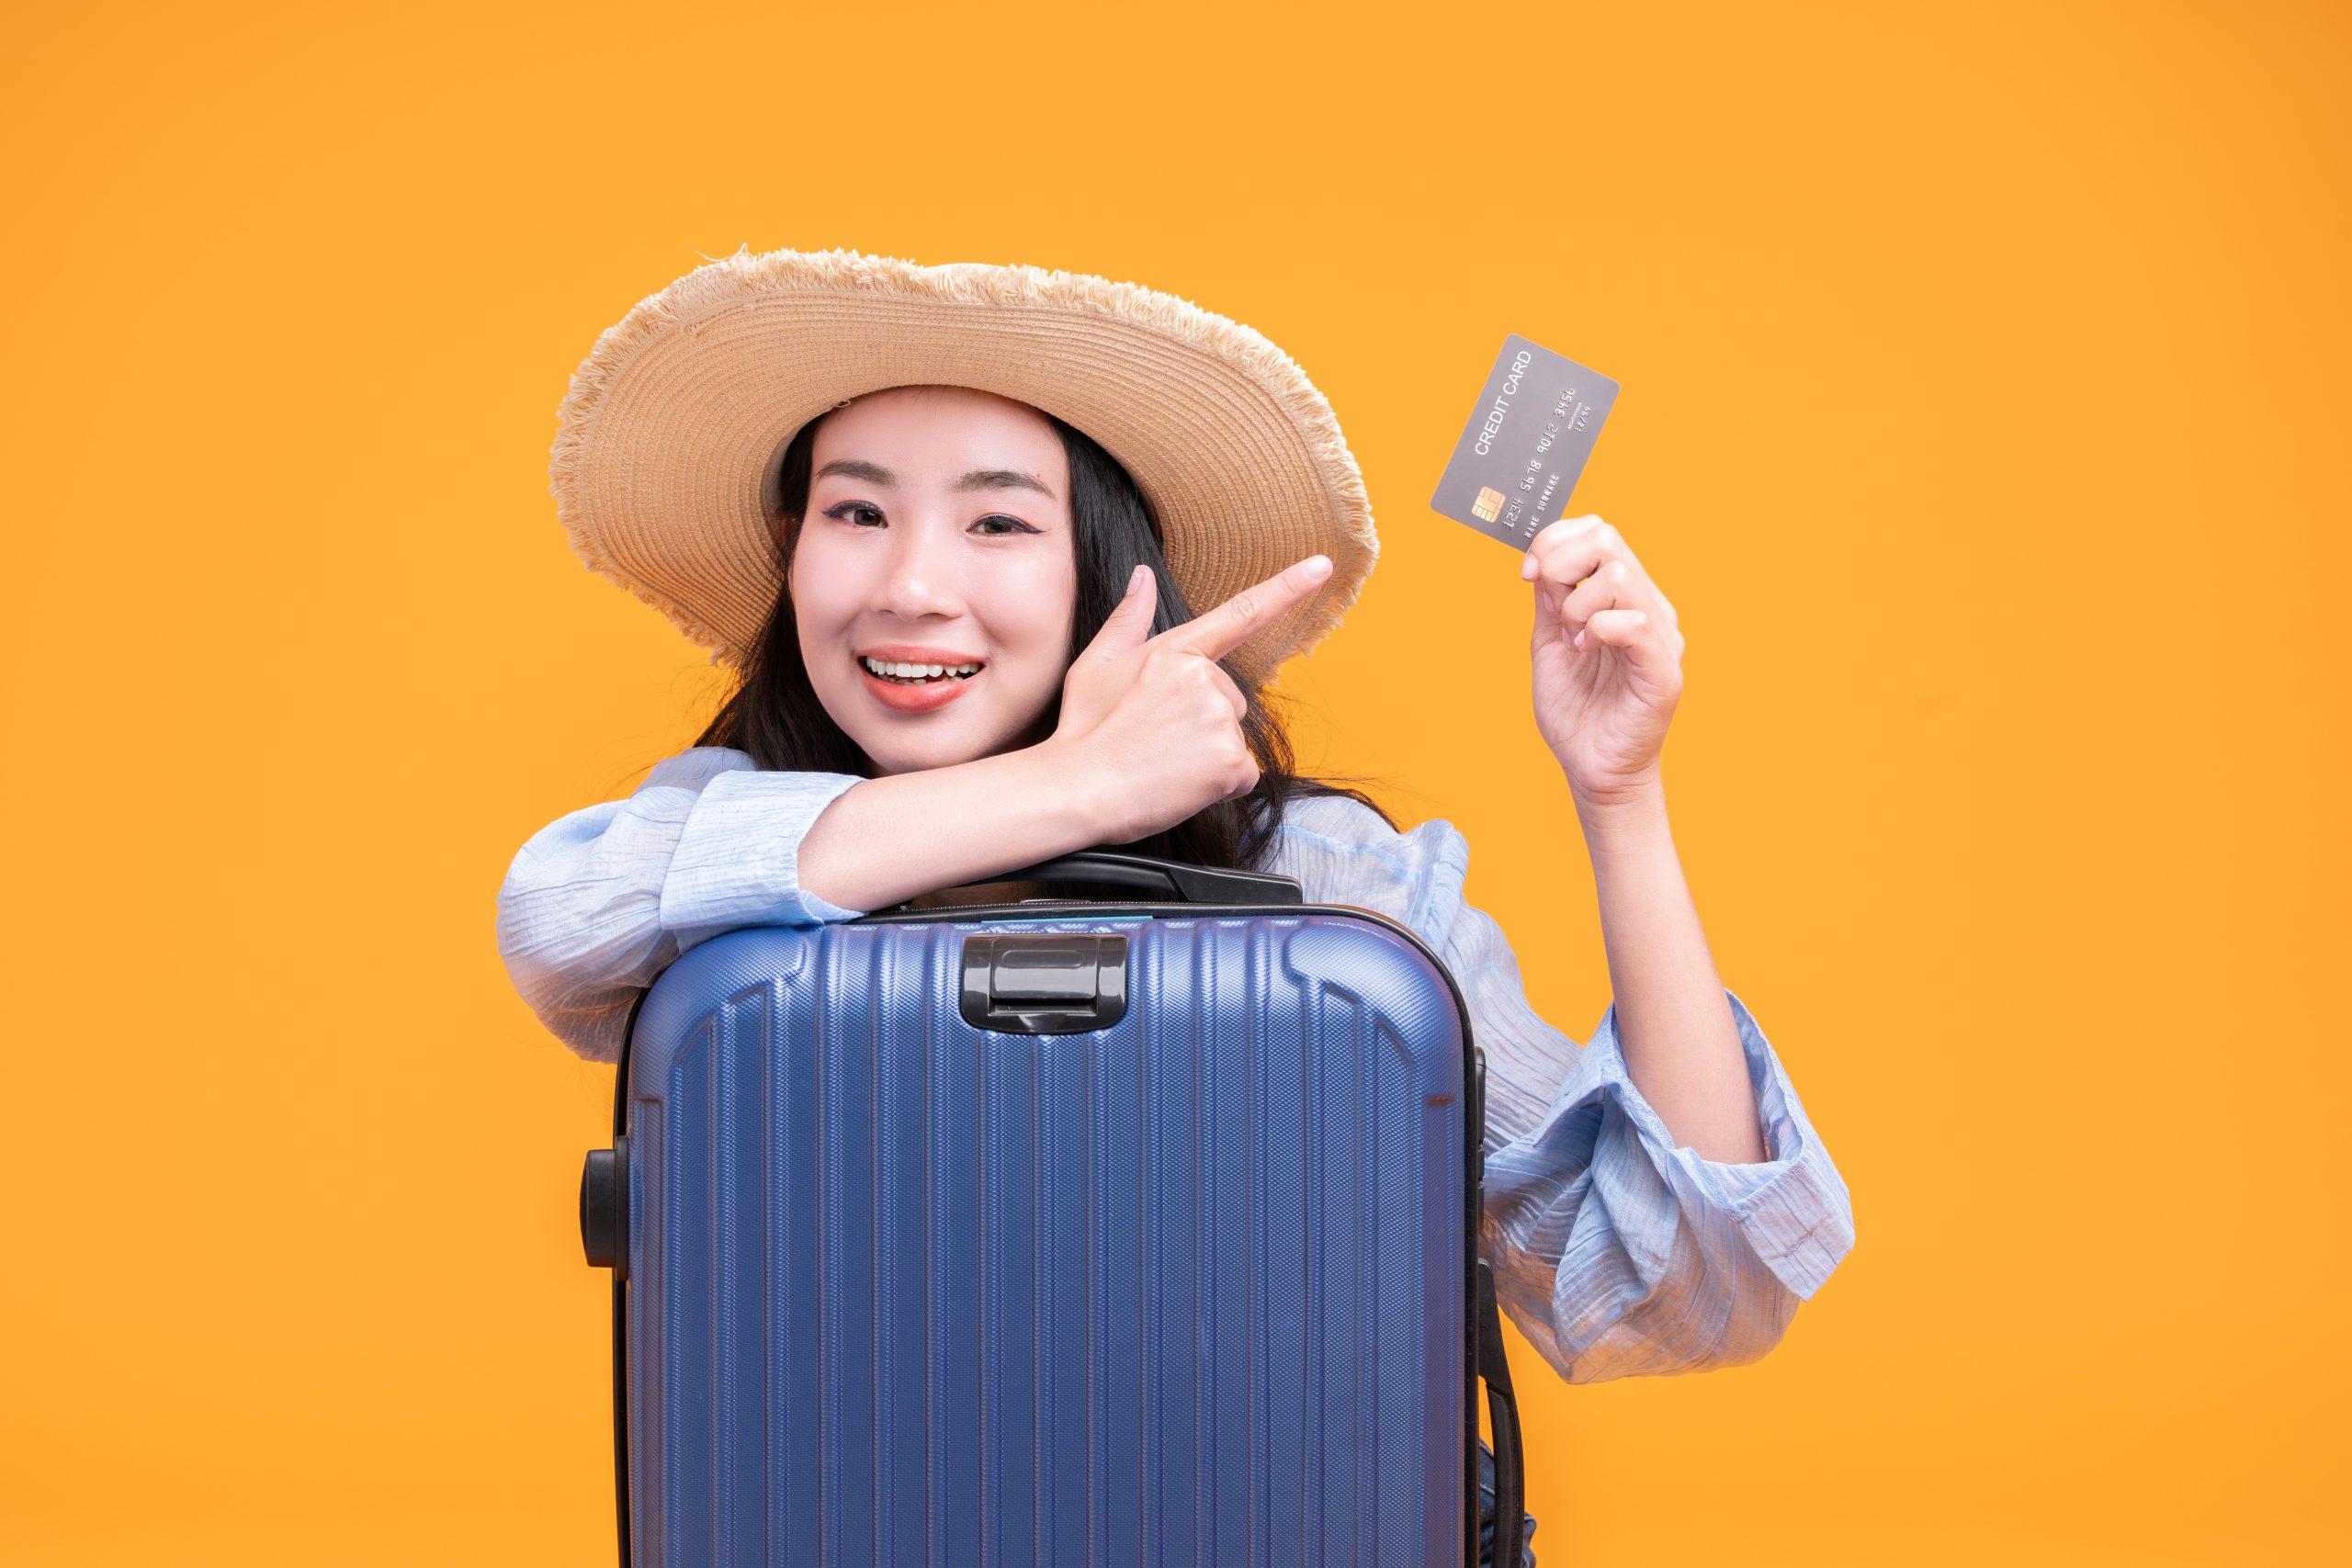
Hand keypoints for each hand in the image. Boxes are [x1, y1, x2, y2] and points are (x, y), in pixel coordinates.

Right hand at [1048, 554, 1333, 843]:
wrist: (1077, 790)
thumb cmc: (1083, 731)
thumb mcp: (1094, 665)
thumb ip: (1127, 620)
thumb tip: (1142, 576)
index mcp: (1175, 650)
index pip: (1242, 613)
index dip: (1288, 587)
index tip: (1322, 566)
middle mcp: (1204, 679)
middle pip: (1232, 700)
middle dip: (1204, 722)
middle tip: (1159, 739)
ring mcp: (1219, 720)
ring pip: (1234, 738)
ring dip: (1209, 755)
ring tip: (1165, 762)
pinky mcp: (1230, 760)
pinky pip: (1242, 773)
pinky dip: (1219, 784)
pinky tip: (1182, 784)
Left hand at [1520, 515, 1685, 806]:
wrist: (1591, 767)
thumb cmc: (1575, 709)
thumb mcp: (1548, 641)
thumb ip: (1550, 598)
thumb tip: (1541, 556)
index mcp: (1622, 595)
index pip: (1598, 531)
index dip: (1555, 540)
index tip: (1528, 574)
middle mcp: (1647, 605)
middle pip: (1608, 539)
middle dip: (1561, 564)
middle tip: (1550, 608)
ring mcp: (1660, 634)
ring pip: (1617, 575)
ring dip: (1577, 605)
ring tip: (1573, 641)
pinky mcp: (1663, 668)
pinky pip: (1631, 622)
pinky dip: (1595, 630)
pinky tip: (1584, 653)